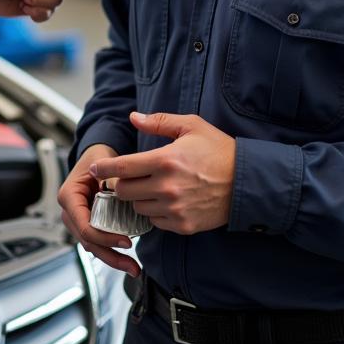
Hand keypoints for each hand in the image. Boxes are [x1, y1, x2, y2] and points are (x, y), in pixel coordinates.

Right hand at [57, 144, 139, 276]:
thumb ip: (112, 179)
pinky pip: (97, 242)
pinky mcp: (88, 224)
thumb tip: (120, 192)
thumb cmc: (99, 158)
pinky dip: (111, 251)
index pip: (85, 226)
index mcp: (69, 197)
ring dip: (112, 259)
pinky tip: (127, 260)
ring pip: (92, 246)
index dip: (105, 237)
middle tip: (133, 265)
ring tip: (134, 268)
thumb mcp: (105, 163)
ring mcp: (78, 220)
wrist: (98, 157)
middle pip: (88, 242)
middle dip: (111, 256)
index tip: (126, 241)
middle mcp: (70, 212)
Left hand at [90, 112, 235, 234]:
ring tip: (151, 188)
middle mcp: (166, 187)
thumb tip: (134, 117)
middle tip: (130, 177)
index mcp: (165, 160)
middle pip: (124, 191)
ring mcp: (174, 209)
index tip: (95, 170)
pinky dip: (154, 213)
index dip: (103, 169)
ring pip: (137, 208)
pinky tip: (165, 201)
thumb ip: (159, 122)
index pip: (121, 167)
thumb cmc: (219, 151)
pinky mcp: (183, 226)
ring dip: (139, 199)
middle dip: (123, 184)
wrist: (248, 182)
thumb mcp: (191, 126)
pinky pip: (155, 222)